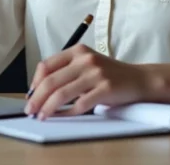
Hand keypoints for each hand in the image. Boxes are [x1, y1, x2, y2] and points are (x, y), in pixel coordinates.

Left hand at [24, 44, 151, 118]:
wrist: (139, 78)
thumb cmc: (109, 74)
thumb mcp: (86, 64)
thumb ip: (66, 71)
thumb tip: (39, 90)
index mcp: (77, 51)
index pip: (46, 65)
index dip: (34, 82)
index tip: (30, 95)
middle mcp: (85, 59)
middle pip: (51, 81)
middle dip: (36, 98)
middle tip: (30, 110)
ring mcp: (96, 73)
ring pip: (62, 93)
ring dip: (48, 108)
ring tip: (42, 116)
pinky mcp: (105, 89)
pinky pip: (80, 105)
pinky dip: (67, 113)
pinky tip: (62, 117)